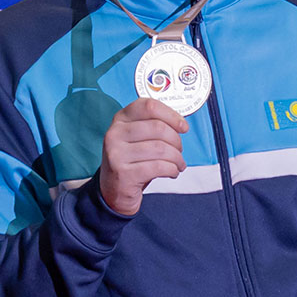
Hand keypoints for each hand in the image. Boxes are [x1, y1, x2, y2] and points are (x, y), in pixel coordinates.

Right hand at [99, 98, 188, 216]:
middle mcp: (115, 133)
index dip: (171, 115)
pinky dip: (172, 170)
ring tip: (178, 164)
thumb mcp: (137, 138)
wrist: (113, 191)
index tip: (183, 127)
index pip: (149, 106)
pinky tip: (172, 172)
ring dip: (177, 158)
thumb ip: (154, 126)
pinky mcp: (123, 173)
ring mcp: (116, 153)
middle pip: (158, 127)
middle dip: (177, 141)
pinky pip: (158, 167)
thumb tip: (181, 123)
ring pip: (161, 149)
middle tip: (179, 151)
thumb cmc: (132, 161)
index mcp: (120, 119)